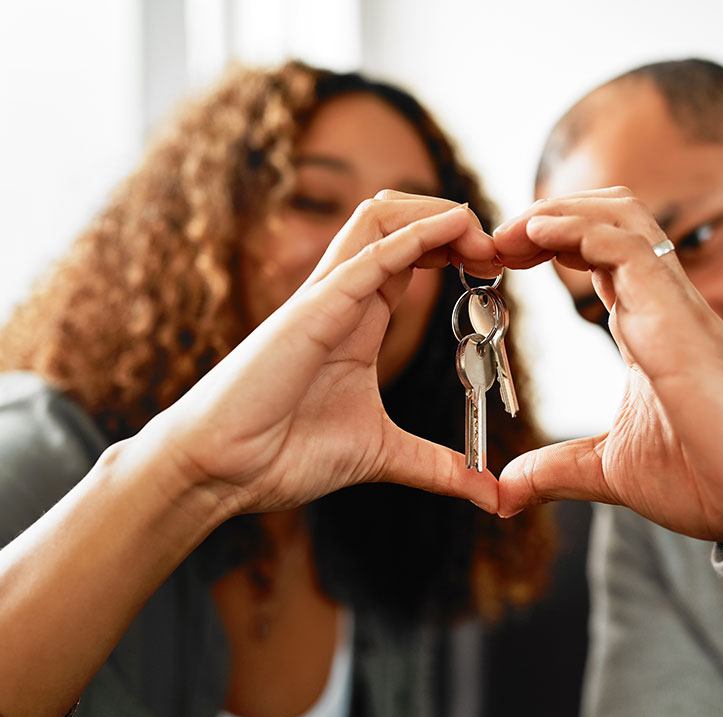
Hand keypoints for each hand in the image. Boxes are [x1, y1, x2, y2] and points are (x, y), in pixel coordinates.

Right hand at [139, 192, 498, 515]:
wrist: (221, 471)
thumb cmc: (284, 453)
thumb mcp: (384, 455)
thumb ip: (438, 467)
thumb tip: (491, 496)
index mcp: (360, 318)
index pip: (412, 255)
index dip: (457, 248)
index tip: (501, 267)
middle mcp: (343, 297)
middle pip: (397, 219)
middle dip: (451, 220)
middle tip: (501, 250)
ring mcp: (324, 299)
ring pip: (377, 218)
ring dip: (435, 215)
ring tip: (480, 236)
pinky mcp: (310, 313)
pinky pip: (365, 259)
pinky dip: (412, 237)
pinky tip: (451, 229)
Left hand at [493, 188, 722, 541]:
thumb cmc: (707, 477)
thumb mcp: (608, 471)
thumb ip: (556, 471)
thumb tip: (504, 491)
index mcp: (645, 327)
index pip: (595, 255)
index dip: (546, 243)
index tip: (498, 259)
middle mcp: (660, 305)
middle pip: (609, 218)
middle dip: (548, 214)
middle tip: (497, 241)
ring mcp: (672, 306)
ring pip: (621, 218)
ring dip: (560, 211)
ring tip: (512, 230)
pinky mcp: (677, 319)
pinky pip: (630, 249)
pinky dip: (581, 231)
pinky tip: (539, 234)